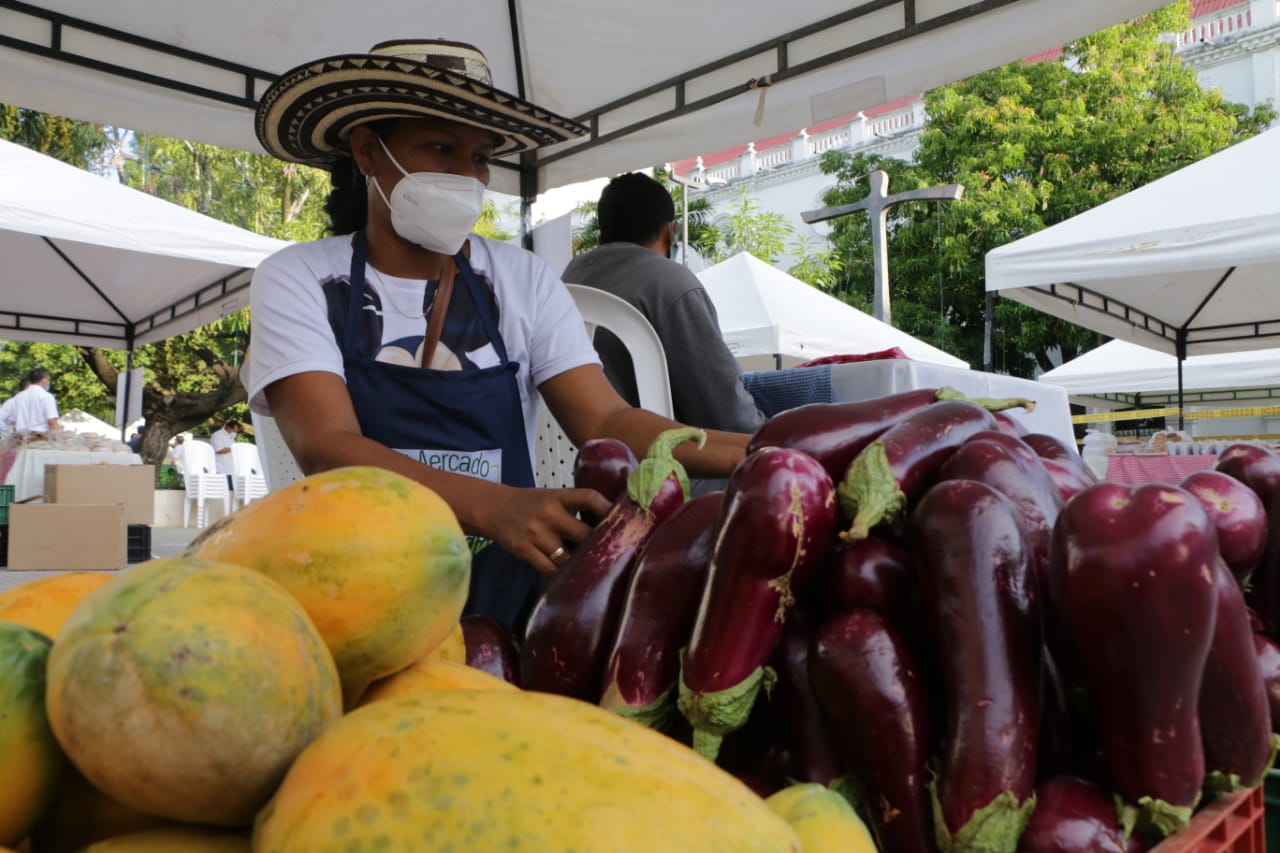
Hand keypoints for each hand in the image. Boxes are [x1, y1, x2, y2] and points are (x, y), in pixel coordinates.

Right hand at [483, 486, 613, 576]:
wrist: (494, 508)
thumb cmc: (531, 504)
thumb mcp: (553, 497)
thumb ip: (575, 508)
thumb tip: (610, 524)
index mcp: (558, 497)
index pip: (588, 497)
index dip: (607, 508)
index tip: (623, 519)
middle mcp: (548, 514)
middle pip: (583, 533)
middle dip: (598, 545)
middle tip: (615, 556)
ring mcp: (535, 534)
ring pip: (567, 557)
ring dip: (581, 565)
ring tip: (595, 572)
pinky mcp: (524, 551)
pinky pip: (549, 569)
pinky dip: (561, 575)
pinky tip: (571, 577)